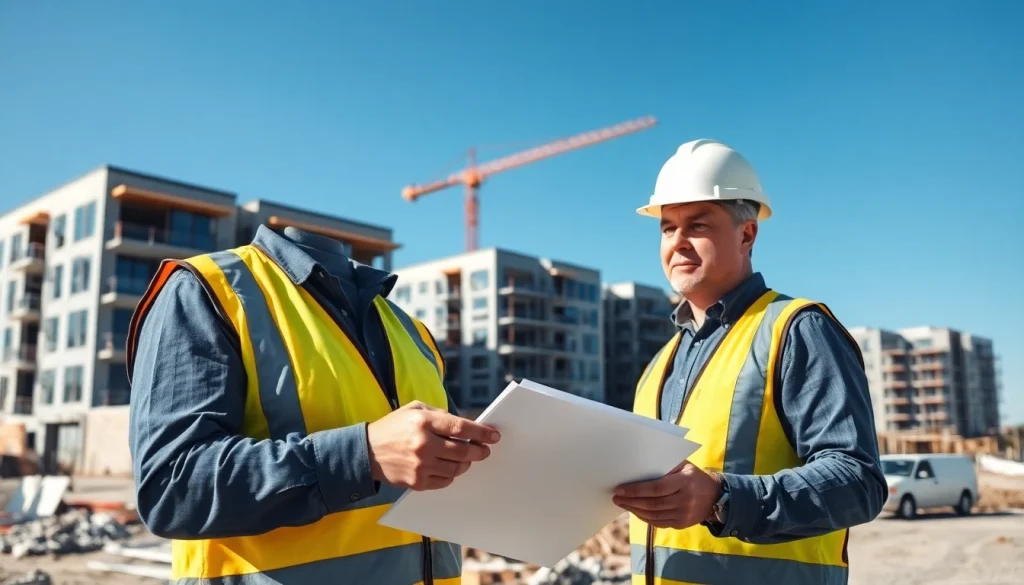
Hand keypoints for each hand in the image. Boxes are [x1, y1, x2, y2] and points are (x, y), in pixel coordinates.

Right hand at [366, 400, 500, 490]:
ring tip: (466, 458)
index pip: (461, 428)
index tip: (494, 436)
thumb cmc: (394, 427)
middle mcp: (423, 444)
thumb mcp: (415, 409)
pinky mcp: (417, 482)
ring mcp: (420, 466)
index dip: (481, 432)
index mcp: (423, 422)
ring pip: (457, 468)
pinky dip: (451, 473)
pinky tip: (448, 466)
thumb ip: (440, 415)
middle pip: (463, 451)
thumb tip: (466, 427)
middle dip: (479, 451)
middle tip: (484, 450)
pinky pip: (445, 480)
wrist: (366, 452)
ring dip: (466, 463)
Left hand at [612, 461, 721, 528]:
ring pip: (653, 515)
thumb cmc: (694, 476)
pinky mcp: (681, 524)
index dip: (636, 490)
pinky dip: (644, 517)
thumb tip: (638, 467)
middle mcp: (684, 500)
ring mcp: (683, 515)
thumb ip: (665, 465)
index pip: (656, 488)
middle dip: (631, 501)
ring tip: (622, 504)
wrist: (715, 497)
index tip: (620, 489)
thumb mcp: (683, 465)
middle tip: (616, 497)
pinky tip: (635, 511)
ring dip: (634, 510)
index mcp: (684, 482)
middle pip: (652, 504)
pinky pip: (658, 522)